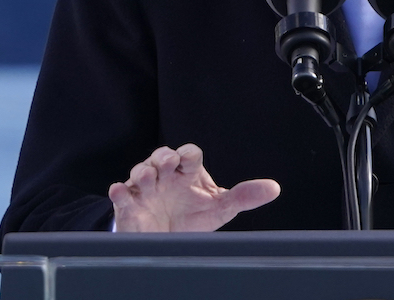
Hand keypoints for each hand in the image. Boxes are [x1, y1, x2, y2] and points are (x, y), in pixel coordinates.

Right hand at [108, 143, 280, 231]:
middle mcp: (166, 176)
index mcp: (188, 172)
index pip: (189, 154)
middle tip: (167, 164)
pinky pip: (120, 194)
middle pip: (162, 155)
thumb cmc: (193, 215)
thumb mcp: (220, 207)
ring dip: (143, 172)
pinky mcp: (129, 205)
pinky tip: (121, 191)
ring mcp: (146, 189)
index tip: (189, 161)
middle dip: (163, 157)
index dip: (188, 154)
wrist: (167, 239)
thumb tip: (274, 188)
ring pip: (140, 171)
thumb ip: (244, 196)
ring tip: (148, 179)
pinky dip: (119, 191)